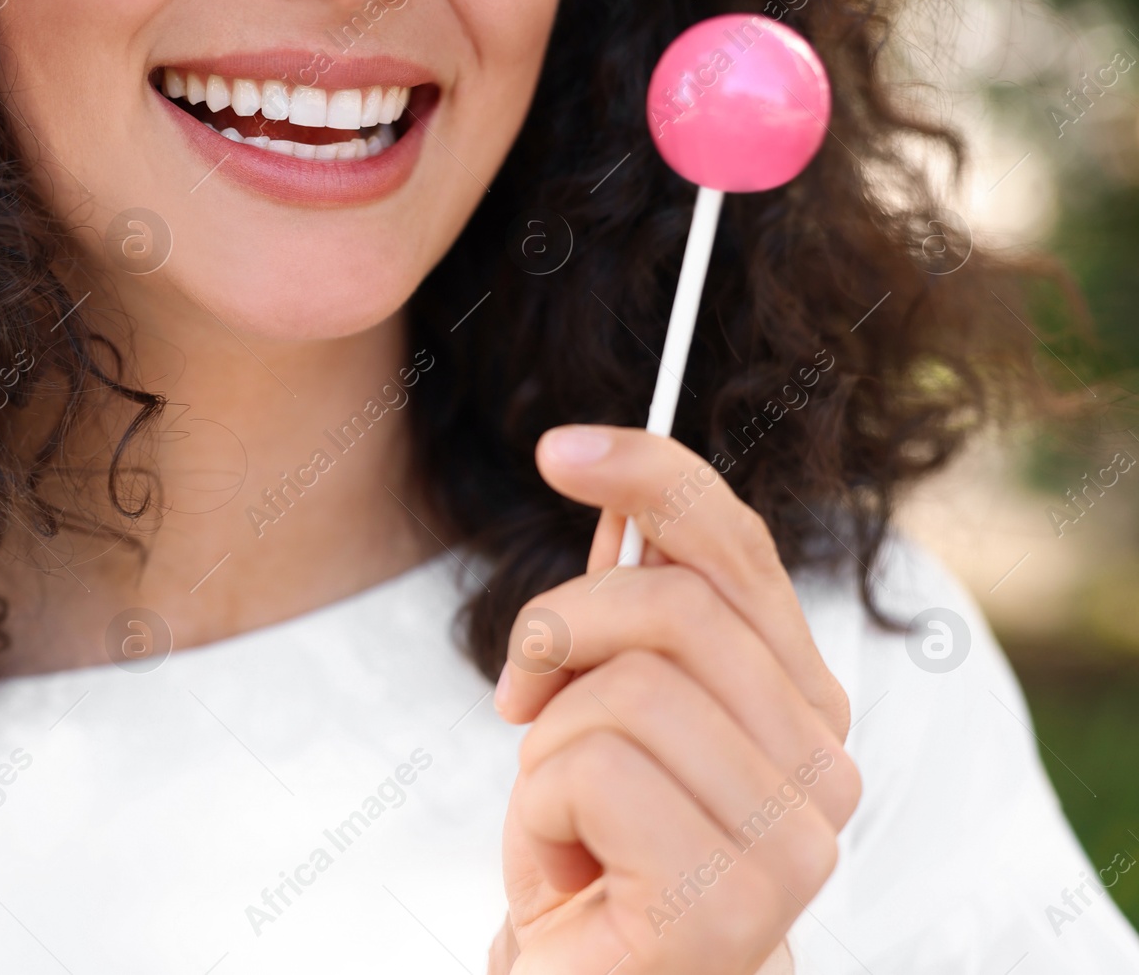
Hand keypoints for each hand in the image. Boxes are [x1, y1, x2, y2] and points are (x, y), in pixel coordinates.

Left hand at [490, 426, 860, 974]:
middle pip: (672, 602)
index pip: (739, 553)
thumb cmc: (597, 857)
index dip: (653, 478)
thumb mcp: (602, 710)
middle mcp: (826, 765)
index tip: (560, 447)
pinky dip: (533, 814)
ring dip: (545, 748)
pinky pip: (588, 770)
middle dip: (559, 633)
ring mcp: (793, 838)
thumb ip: (626, 614)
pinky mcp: (729, 899)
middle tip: (520, 699)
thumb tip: (610, 488)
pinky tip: (562, 872)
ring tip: (561, 818)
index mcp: (805, 707)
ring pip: (622, 688)